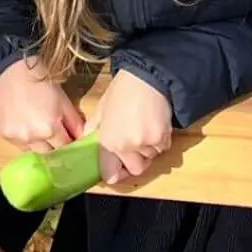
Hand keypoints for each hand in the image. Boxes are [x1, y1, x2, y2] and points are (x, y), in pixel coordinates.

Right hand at [0, 59, 86, 150]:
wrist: (13, 71)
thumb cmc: (43, 84)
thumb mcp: (64, 102)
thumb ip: (75, 124)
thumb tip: (82, 140)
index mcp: (50, 129)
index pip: (64, 148)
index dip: (68, 143)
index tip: (68, 138)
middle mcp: (31, 137)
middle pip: (48, 153)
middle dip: (53, 145)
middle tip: (54, 132)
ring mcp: (15, 137)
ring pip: (32, 150)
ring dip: (37, 143)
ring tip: (37, 125)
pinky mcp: (2, 134)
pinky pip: (17, 143)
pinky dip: (23, 138)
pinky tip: (23, 123)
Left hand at [93, 69, 172, 183]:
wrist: (148, 77)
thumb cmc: (122, 90)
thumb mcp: (101, 109)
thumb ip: (93, 130)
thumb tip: (87, 142)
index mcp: (109, 141)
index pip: (110, 175)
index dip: (113, 172)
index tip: (114, 166)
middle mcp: (128, 147)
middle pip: (135, 169)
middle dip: (134, 162)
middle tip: (131, 148)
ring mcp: (148, 143)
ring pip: (150, 158)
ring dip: (147, 150)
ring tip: (143, 129)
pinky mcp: (164, 137)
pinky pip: (162, 148)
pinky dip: (159, 142)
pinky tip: (153, 125)